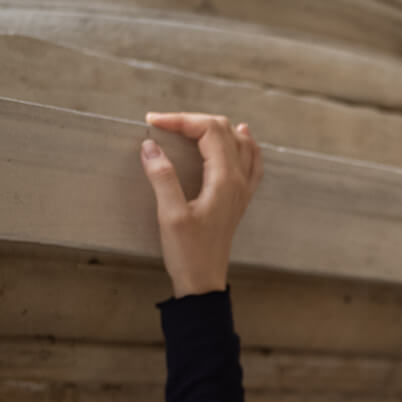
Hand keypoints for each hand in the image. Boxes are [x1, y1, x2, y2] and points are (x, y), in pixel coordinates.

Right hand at [139, 112, 262, 297]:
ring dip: (216, 128)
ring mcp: (244, 190)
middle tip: (163, 124)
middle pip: (224, 131)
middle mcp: (240, 181)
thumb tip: (150, 145)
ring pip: (240, 143)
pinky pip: (251, 161)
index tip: (152, 123)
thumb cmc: (188, 252)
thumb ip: (163, 177)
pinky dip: (243, 144)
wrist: (204, 281)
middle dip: (193, 120)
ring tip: (191, 124)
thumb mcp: (170, 215)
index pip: (209, 131)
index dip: (181, 120)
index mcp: (225, 180)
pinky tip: (239, 138)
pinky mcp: (240, 199)